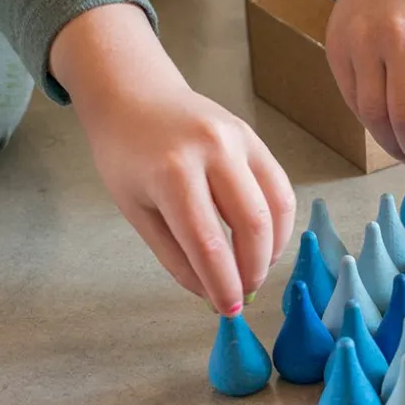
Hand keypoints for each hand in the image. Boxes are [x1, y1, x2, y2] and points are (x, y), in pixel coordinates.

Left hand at [50, 4, 295, 315]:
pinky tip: (264, 242)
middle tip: (244, 294)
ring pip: (275, 206)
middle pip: (252, 224)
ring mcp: (239, 139)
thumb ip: (174, 255)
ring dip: (272, 248)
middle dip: (253, 269)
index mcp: (172, 172)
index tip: (228, 310)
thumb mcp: (136, 210)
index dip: (223, 283)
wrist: (133, 94)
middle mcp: (212, 151)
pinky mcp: (254, 138)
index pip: (208, 243)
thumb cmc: (125, 155)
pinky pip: (279, 187)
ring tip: (254, 269)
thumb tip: (210, 293)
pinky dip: (278, 222)